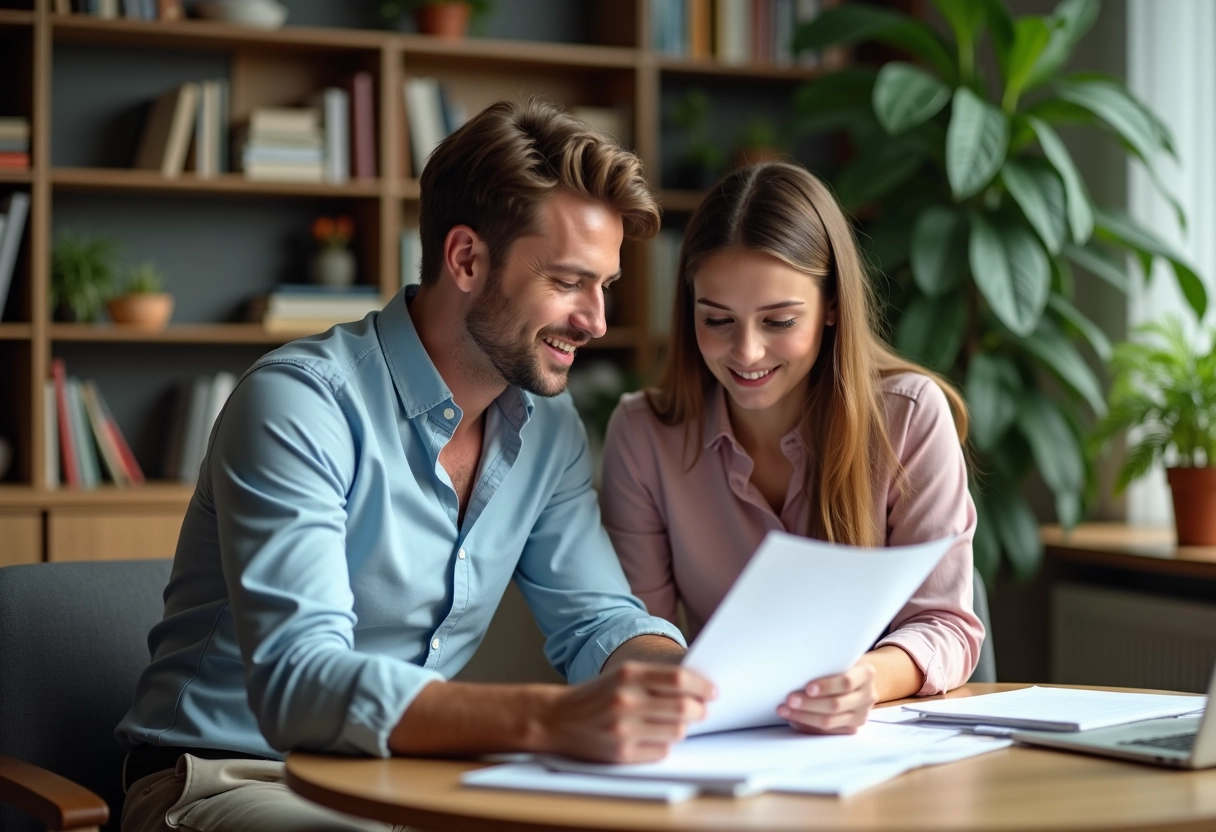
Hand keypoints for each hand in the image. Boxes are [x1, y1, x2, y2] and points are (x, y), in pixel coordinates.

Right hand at [538, 662, 715, 762]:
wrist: (555, 718)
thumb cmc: (595, 695)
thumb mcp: (621, 675)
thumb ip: (655, 678)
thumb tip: (697, 688)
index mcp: (628, 675)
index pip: (678, 678)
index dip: (701, 685)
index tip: (712, 691)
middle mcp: (626, 700)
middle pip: (683, 707)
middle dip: (699, 710)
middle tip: (701, 710)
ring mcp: (624, 729)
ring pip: (677, 732)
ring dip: (682, 728)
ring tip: (674, 723)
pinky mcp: (621, 753)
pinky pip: (661, 752)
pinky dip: (664, 745)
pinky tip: (653, 737)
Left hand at [777, 659, 878, 734]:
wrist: (859, 678)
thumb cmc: (842, 663)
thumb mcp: (841, 656)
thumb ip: (828, 660)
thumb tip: (796, 665)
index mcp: (866, 673)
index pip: (846, 683)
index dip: (826, 686)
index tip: (807, 688)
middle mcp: (867, 695)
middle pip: (836, 705)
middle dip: (809, 704)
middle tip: (789, 700)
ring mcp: (861, 714)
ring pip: (830, 722)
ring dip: (804, 717)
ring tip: (785, 710)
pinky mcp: (852, 727)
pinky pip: (827, 732)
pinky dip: (808, 726)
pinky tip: (793, 720)